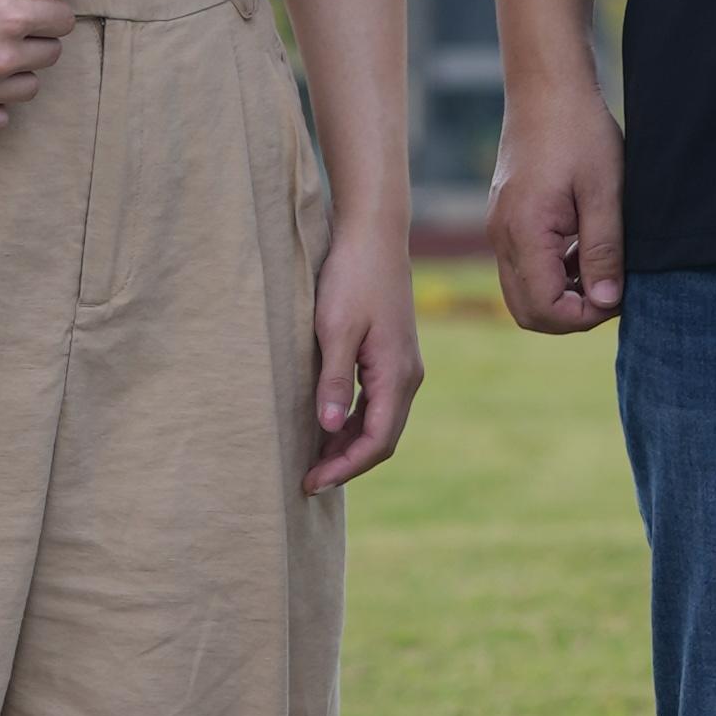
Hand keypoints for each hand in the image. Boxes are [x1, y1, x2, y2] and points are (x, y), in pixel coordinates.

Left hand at [303, 227, 422, 494]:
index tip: (312, 481)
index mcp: (397, 375)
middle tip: (308, 479)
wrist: (373, 234)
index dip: (345, 467)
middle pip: (381, 437)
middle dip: (347, 462)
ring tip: (313, 458)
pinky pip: (375, 401)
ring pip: (378, 421)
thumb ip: (332, 380)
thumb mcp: (335, 329)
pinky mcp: (391, 354)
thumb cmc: (352, 277)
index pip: (377, 441)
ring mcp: (402, 365)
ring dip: (349, 443)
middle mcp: (407, 376)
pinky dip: (353, 420)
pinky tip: (327, 423)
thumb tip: (326, 429)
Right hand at [488, 81, 625, 332]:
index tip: (619, 293)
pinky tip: (582, 247)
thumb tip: (606, 302)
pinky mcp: (506, 218)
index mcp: (525, 231)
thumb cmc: (579, 130)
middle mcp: (502, 235)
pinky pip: (523, 266)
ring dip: (562, 293)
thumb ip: (604, 251)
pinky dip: (552, 272)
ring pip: (524, 291)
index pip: (546, 309)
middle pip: (528, 311)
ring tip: (600, 264)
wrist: (546, 85)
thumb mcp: (605, 191)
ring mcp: (500, 227)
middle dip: (572, 314)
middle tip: (611, 288)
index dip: (586, 315)